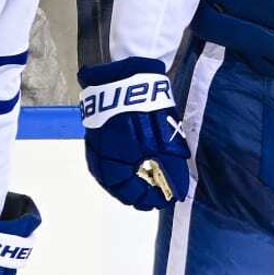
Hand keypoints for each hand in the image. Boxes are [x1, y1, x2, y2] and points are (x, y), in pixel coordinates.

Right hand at [78, 57, 189, 210]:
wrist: (126, 75)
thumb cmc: (145, 111)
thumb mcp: (163, 143)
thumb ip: (170, 170)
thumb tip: (178, 193)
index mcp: (112, 163)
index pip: (128, 193)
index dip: (148, 199)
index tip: (166, 198)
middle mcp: (99, 157)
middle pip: (115, 186)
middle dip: (136, 192)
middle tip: (155, 195)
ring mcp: (94, 144)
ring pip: (108, 172)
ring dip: (126, 181)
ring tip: (145, 181)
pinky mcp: (97, 132)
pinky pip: (104, 158)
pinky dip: (118, 166)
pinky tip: (132, 163)